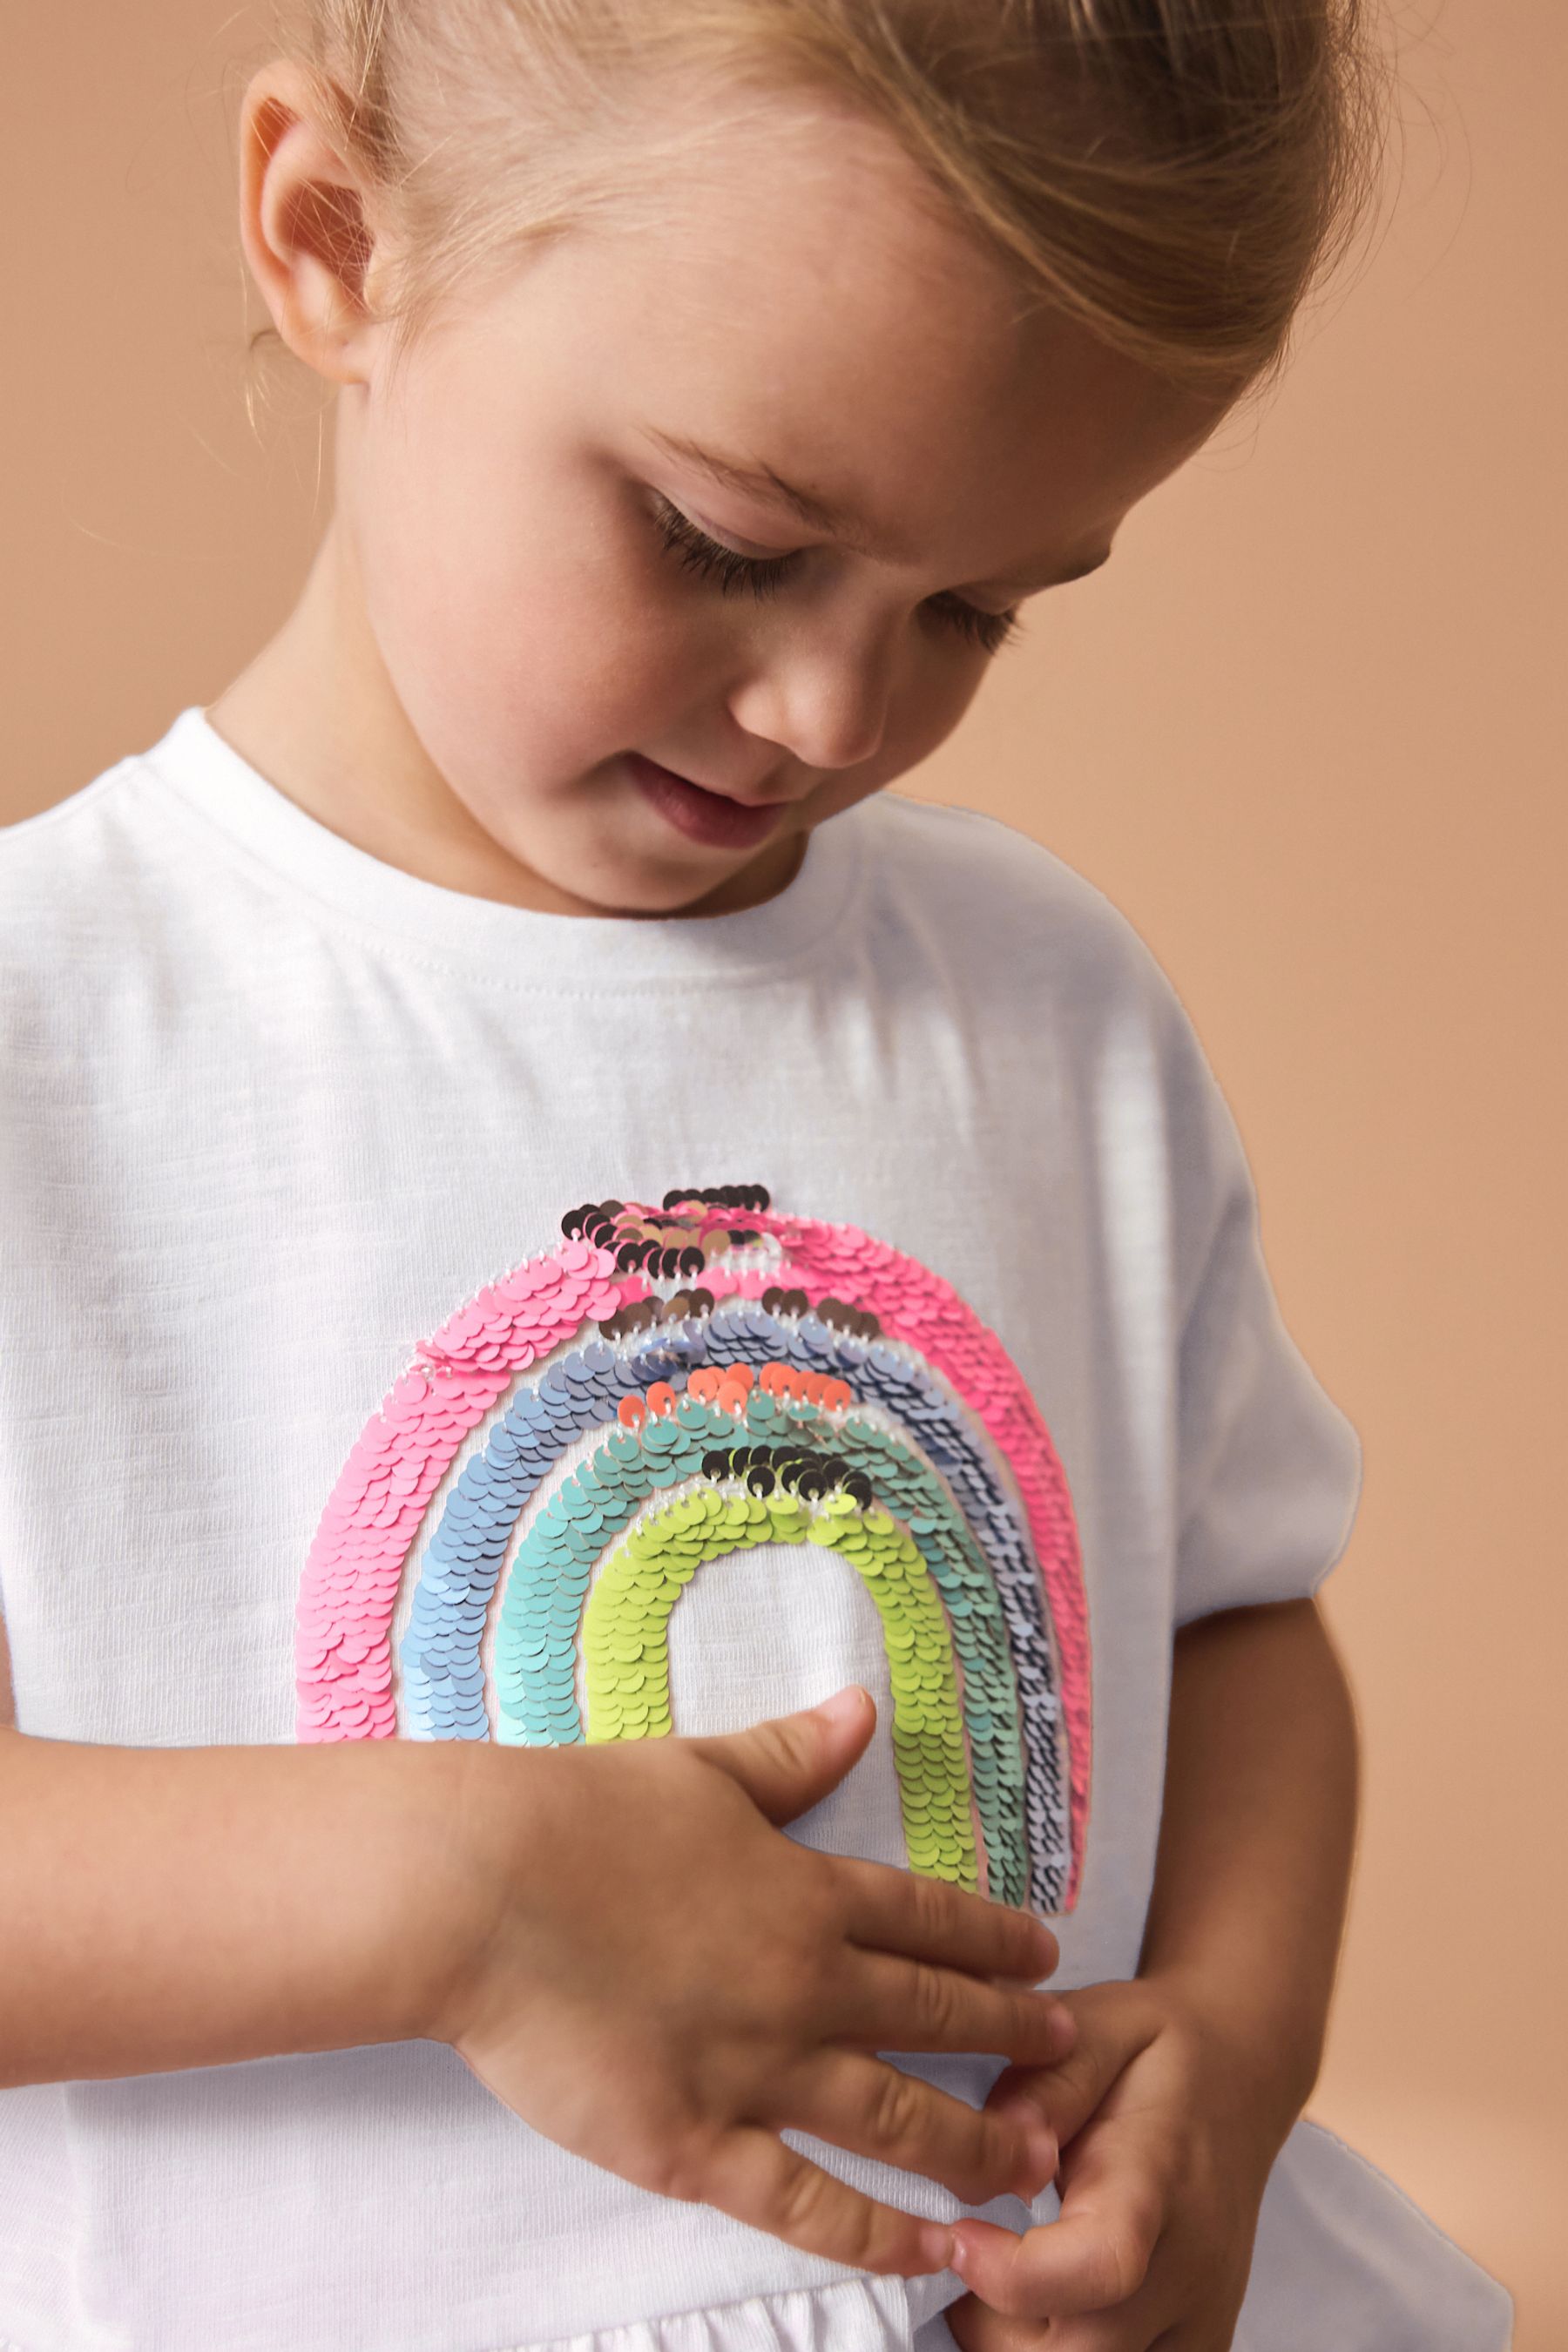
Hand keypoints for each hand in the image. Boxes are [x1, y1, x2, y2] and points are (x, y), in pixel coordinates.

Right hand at [426, 1687, 1075, 2277]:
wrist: (483, 1889)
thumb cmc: (579, 1817)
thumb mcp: (701, 1769)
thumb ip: (792, 1754)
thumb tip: (861, 1708)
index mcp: (807, 1892)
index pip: (928, 1921)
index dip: (994, 1942)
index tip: (1047, 1959)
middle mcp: (804, 1985)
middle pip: (933, 2019)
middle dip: (1011, 2038)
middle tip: (1070, 2055)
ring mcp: (756, 2071)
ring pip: (897, 2119)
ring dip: (974, 2142)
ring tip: (1034, 2163)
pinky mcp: (695, 2145)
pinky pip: (807, 2205)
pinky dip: (878, 2233)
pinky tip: (932, 2251)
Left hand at [944, 1976, 1290, 2350]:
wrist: (1238, 2076)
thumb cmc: (1154, 2050)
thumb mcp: (1096, 2026)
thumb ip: (1045, 2084)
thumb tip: (996, 2147)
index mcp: (1158, 2180)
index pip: (1101, 2263)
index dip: (1013, 2274)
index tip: (956, 2234)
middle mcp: (1191, 2268)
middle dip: (994, 2326)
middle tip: (963, 2255)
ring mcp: (1200, 2318)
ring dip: (1021, 2350)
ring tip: (994, 2280)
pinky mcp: (1197, 2345)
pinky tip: (1036, 2308)